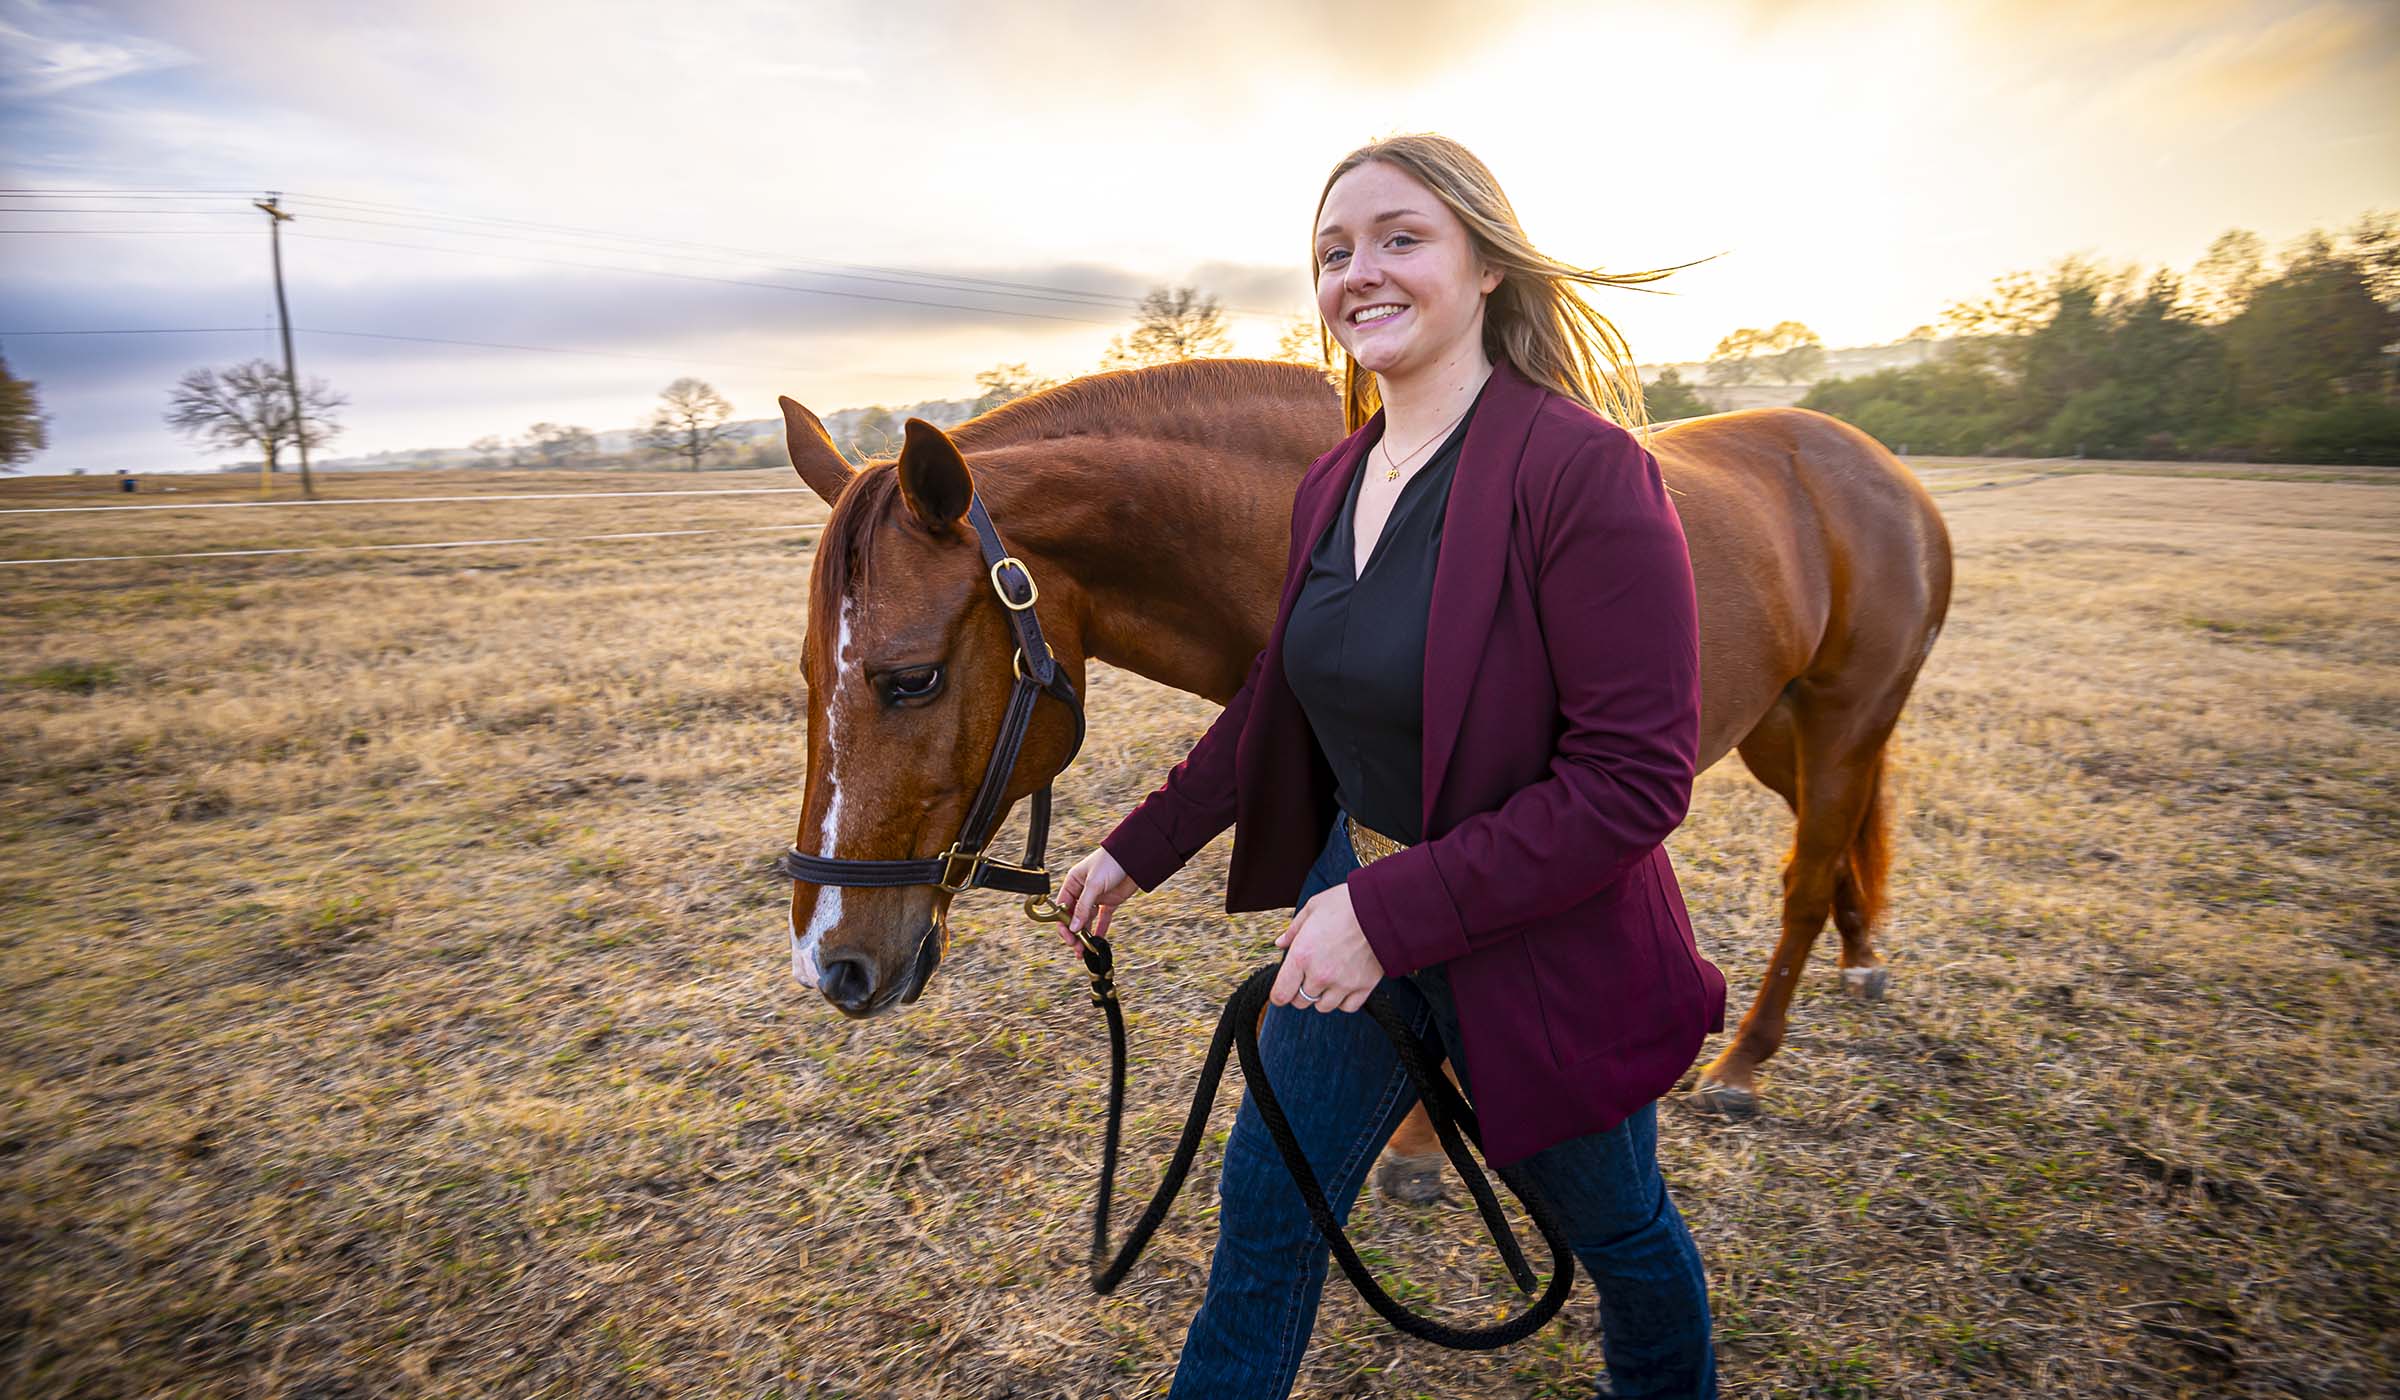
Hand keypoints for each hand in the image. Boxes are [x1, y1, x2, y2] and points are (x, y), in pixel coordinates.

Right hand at [1056, 845, 1138, 950]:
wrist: (1135, 857)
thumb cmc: (1110, 862)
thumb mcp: (1093, 884)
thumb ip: (1083, 907)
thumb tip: (1073, 928)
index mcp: (1073, 883)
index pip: (1062, 907)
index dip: (1063, 923)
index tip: (1068, 936)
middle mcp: (1082, 891)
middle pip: (1074, 916)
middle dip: (1074, 932)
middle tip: (1077, 948)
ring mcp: (1096, 897)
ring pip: (1087, 920)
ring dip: (1085, 934)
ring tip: (1086, 949)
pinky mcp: (1110, 902)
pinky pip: (1102, 919)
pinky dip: (1100, 930)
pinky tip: (1098, 941)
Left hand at [1270, 880, 1384, 1013]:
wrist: (1383, 907)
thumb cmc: (1347, 904)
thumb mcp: (1312, 908)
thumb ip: (1293, 929)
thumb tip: (1280, 943)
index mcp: (1301, 955)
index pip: (1281, 993)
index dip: (1278, 994)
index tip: (1282, 990)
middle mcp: (1320, 974)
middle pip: (1300, 1002)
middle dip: (1299, 992)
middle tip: (1306, 977)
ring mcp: (1343, 983)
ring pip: (1323, 1007)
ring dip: (1321, 997)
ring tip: (1326, 980)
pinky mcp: (1364, 986)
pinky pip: (1348, 1007)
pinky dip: (1343, 1001)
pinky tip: (1343, 986)